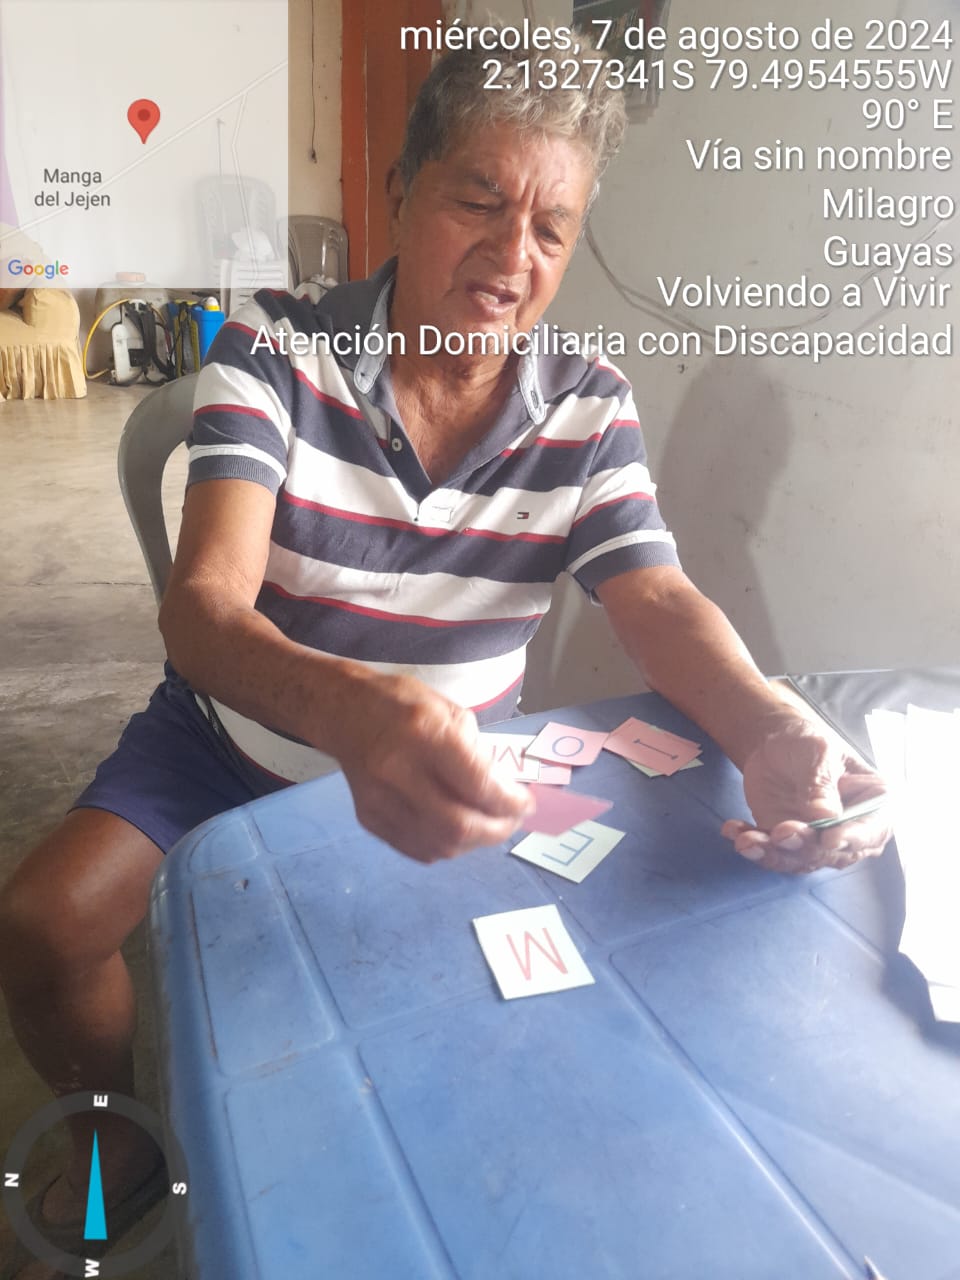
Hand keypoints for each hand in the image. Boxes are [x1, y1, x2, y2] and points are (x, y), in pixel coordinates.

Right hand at [330, 672, 532, 862]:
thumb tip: (503, 792)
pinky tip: (458, 831)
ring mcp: (380, 800)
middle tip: (512, 822)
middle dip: (497, 830)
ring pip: (440, 845)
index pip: (478, 785)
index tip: (526, 804)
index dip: (511, 803)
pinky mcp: (369, 818)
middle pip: (459, 826)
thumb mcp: (451, 712)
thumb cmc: (403, 704)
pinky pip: (418, 849)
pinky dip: (446, 846)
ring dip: (474, 842)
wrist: (343, 712)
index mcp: (426, 734)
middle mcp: (400, 770)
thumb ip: (478, 754)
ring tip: (488, 826)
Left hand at [721, 720, 891, 872]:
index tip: (828, 839)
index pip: (872, 829)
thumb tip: (826, 815)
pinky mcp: (788, 846)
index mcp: (873, 803)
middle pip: (833, 852)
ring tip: (747, 840)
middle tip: (780, 832)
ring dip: (773, 852)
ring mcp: (818, 841)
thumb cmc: (806, 743)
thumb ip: (821, 782)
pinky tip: (734, 831)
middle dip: (805, 845)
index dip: (853, 838)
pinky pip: (772, 854)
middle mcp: (850, 830)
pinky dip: (753, 846)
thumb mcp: (817, 752)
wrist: (774, 747)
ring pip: (800, 859)